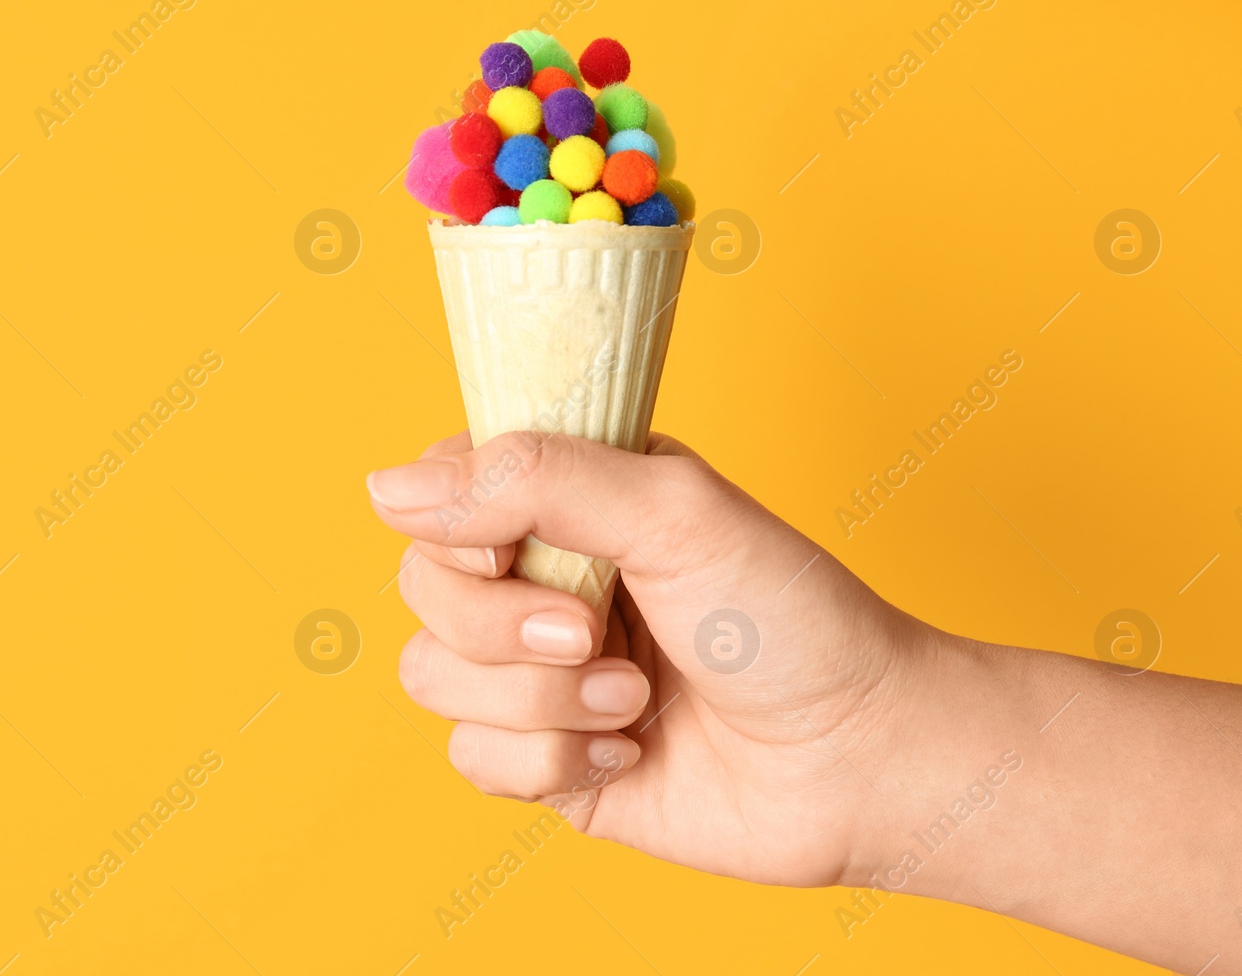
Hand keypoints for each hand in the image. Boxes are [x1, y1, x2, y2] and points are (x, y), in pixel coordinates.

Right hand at [366, 429, 925, 886]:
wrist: (855, 759)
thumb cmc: (789, 619)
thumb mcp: (671, 512)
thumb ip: (532, 480)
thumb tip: (386, 486)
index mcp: (569, 500)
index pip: (439, 488)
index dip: (453, 523)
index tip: (511, 547)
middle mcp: (541, 580)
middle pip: (421, 587)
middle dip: (504, 626)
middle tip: (593, 631)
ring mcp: (537, 674)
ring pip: (433, 677)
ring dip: (542, 699)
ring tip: (636, 697)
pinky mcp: (542, 761)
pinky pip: (472, 758)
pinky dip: (555, 760)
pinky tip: (630, 752)